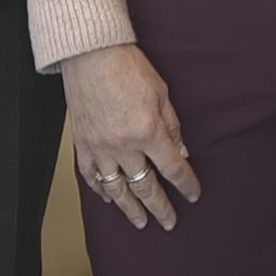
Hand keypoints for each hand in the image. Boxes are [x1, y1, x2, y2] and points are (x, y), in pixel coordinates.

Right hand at [61, 43, 200, 228]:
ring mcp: (100, 148)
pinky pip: (90, 176)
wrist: (90, 53)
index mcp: (148, 132)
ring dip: (130, 208)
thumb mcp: (162, 94)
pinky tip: (108, 198)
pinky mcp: (82, 144)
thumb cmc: (127, 67)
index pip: (174, 168)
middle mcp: (124, 146)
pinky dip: (99, 190)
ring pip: (116, 189)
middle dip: (160, 208)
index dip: (186, 185)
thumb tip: (181, 152)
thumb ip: (172, 127)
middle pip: (145, 187)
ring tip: (140, 222)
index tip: (194, 195)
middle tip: (169, 222)